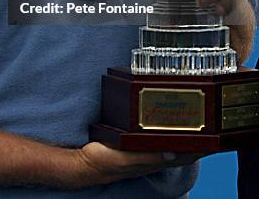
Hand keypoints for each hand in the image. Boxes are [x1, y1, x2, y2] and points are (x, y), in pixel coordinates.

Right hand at [72, 142, 203, 187]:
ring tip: (194, 129)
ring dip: (182, 141)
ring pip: (170, 148)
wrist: (84, 165)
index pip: (181, 156)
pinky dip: (167, 139)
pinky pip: (157, 145)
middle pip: (179, 152)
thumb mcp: (125, 158)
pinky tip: (167, 132)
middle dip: (194, 143)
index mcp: (151, 162)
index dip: (197, 149)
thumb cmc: (103, 162)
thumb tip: (171, 154)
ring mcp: (143, 156)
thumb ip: (146, 157)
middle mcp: (150, 159)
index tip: (212, 140)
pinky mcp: (135, 151)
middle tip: (208, 129)